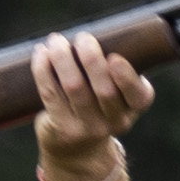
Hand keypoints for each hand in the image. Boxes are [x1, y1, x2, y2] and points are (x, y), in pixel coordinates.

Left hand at [30, 27, 158, 178]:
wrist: (78, 150)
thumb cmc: (98, 107)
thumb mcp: (116, 94)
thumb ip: (112, 68)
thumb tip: (91, 30)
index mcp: (134, 108)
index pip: (137, 95)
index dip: (126, 77)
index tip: (114, 58)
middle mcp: (115, 121)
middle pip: (104, 90)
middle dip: (91, 59)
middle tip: (83, 38)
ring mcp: (87, 128)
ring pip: (74, 88)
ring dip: (63, 59)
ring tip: (56, 40)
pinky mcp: (61, 128)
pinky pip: (50, 94)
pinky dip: (44, 70)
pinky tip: (41, 54)